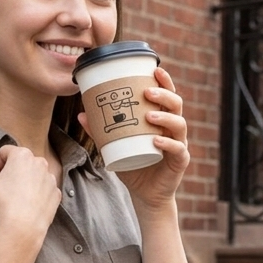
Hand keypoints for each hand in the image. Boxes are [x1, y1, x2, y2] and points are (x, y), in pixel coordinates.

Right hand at [0, 145, 60, 244]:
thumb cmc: (4, 202)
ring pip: (34, 175)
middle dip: (10, 172)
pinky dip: (36, 194)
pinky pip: (44, 189)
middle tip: (1, 187)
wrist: (24, 226)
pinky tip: (26, 205)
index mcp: (22, 155)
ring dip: (24, 182)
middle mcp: (39, 162)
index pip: (4, 152)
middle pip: (21, 162)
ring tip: (15, 197)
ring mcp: (50, 178)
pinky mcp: (56, 193)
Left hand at [79, 66, 188, 213]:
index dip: (165, 81)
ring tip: (149, 115)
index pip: (167, 95)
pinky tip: (156, 140)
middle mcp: (173, 129)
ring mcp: (179, 144)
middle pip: (176, 104)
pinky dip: (167, 143)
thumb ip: (100, 132)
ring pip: (179, 124)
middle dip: (164, 95)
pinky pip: (178, 149)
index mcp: (161, 120)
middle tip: (147, 92)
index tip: (155, 69)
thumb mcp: (115, 147)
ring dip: (165, 116)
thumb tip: (83, 114)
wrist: (145, 194)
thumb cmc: (133, 165)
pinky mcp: (180, 161)